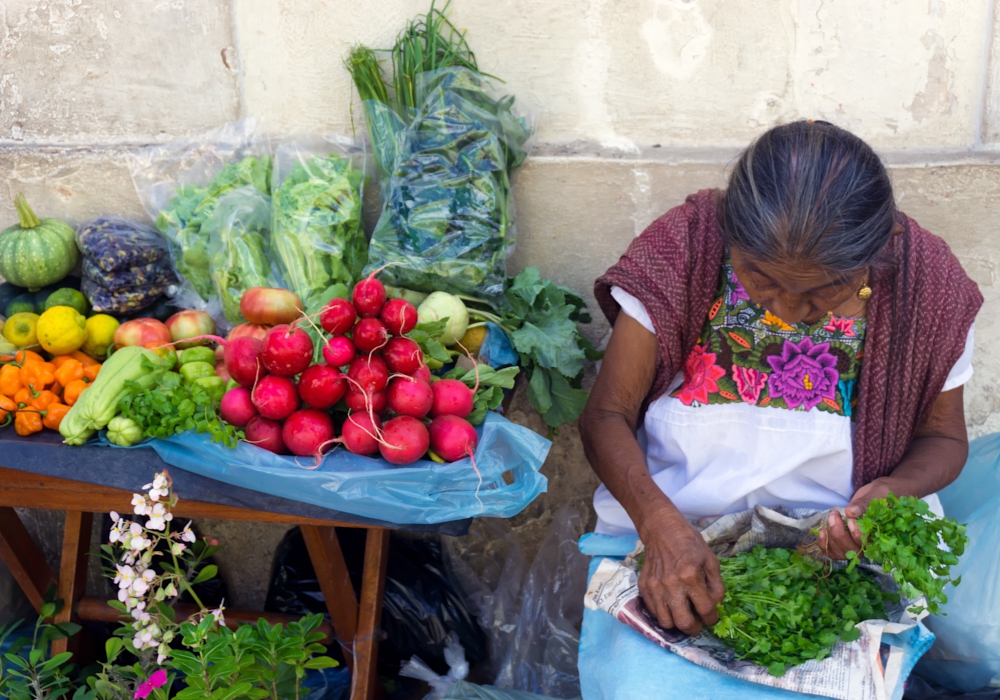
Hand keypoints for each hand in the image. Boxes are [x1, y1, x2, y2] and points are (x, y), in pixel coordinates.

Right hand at [636, 510, 724, 634]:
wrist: (662, 530)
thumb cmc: (689, 543)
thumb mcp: (710, 560)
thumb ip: (716, 586)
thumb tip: (715, 606)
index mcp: (691, 576)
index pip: (705, 610)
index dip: (712, 618)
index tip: (711, 617)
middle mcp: (671, 584)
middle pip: (684, 623)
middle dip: (694, 628)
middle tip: (697, 622)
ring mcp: (655, 587)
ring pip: (666, 622)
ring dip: (677, 623)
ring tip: (682, 615)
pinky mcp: (644, 587)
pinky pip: (653, 611)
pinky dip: (663, 613)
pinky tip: (670, 605)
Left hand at [818, 478, 894, 559]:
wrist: (877, 494)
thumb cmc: (880, 494)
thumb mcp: (876, 494)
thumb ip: (864, 504)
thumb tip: (851, 512)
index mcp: (881, 535)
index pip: (869, 544)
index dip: (857, 536)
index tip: (850, 520)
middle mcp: (869, 545)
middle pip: (852, 550)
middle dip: (839, 535)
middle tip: (834, 515)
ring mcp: (856, 544)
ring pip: (841, 552)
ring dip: (831, 537)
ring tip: (831, 517)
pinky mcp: (845, 542)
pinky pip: (833, 551)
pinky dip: (825, 543)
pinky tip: (823, 530)